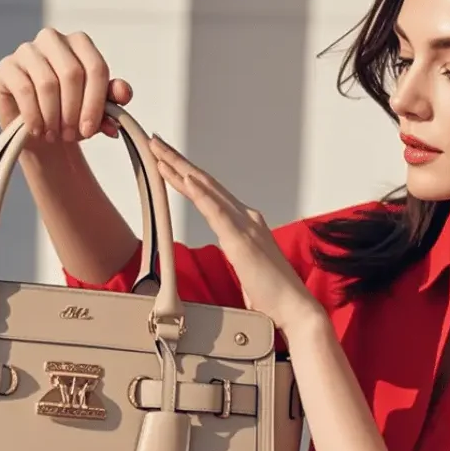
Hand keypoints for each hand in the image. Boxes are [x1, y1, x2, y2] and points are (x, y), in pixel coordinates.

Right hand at [0, 28, 131, 144]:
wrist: (40, 131)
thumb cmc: (71, 115)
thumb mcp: (97, 110)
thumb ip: (113, 100)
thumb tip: (124, 93)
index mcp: (80, 43)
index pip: (95, 67)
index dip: (95, 102)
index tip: (91, 129)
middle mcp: (53, 39)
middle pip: (72, 73)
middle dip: (74, 110)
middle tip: (72, 135)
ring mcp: (27, 50)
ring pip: (47, 83)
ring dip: (54, 116)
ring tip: (55, 135)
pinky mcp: (7, 67)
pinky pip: (24, 90)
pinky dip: (34, 116)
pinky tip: (38, 131)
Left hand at [149, 136, 323, 333]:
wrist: (294, 308)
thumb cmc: (273, 295)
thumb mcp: (248, 268)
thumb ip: (239, 255)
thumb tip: (233, 256)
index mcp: (247, 223)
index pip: (210, 193)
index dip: (187, 175)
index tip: (167, 161)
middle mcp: (247, 217)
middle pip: (206, 183)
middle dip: (178, 161)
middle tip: (155, 142)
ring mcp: (245, 226)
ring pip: (207, 190)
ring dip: (181, 169)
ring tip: (160, 153)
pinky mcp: (242, 241)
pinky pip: (217, 212)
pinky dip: (200, 194)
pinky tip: (186, 179)